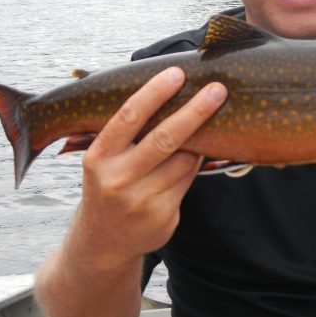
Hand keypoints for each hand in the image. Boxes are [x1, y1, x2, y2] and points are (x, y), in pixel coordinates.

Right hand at [73, 66, 227, 269]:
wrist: (103, 243)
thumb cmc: (109, 184)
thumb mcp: (104, 159)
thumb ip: (126, 132)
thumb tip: (168, 90)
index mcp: (98, 157)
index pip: (128, 117)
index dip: (154, 92)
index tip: (177, 73)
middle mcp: (117, 179)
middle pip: (165, 138)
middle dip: (195, 111)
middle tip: (217, 90)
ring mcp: (140, 200)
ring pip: (183, 159)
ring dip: (200, 139)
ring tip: (210, 120)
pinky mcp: (162, 216)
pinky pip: (188, 179)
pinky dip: (196, 162)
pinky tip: (199, 152)